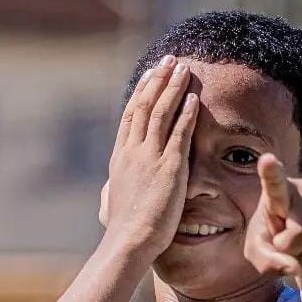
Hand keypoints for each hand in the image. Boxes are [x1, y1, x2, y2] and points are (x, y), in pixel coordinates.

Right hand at [100, 55, 198, 259]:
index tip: (148, 77)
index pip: (130, 118)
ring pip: (162, 112)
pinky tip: (194, 98)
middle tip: (167, 61)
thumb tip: (107, 193)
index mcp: (119, 159)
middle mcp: (133, 152)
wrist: (129, 240)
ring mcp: (150, 157)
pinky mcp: (170, 167)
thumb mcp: (111, 205)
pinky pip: (180, 132)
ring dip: (173, 88)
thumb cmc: (122, 231)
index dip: (140, 94)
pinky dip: (186, 113)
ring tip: (183, 69)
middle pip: (145, 106)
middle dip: (157, 81)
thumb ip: (112, 192)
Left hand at [243, 154, 301, 280]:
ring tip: (299, 246)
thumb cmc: (270, 239)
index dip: (271, 172)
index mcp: (276, 192)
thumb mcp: (257, 252)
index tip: (266, 159)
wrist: (301, 241)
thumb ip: (266, 262)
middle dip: (290, 250)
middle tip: (283, 243)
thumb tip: (295, 268)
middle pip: (301, 233)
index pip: (274, 183)